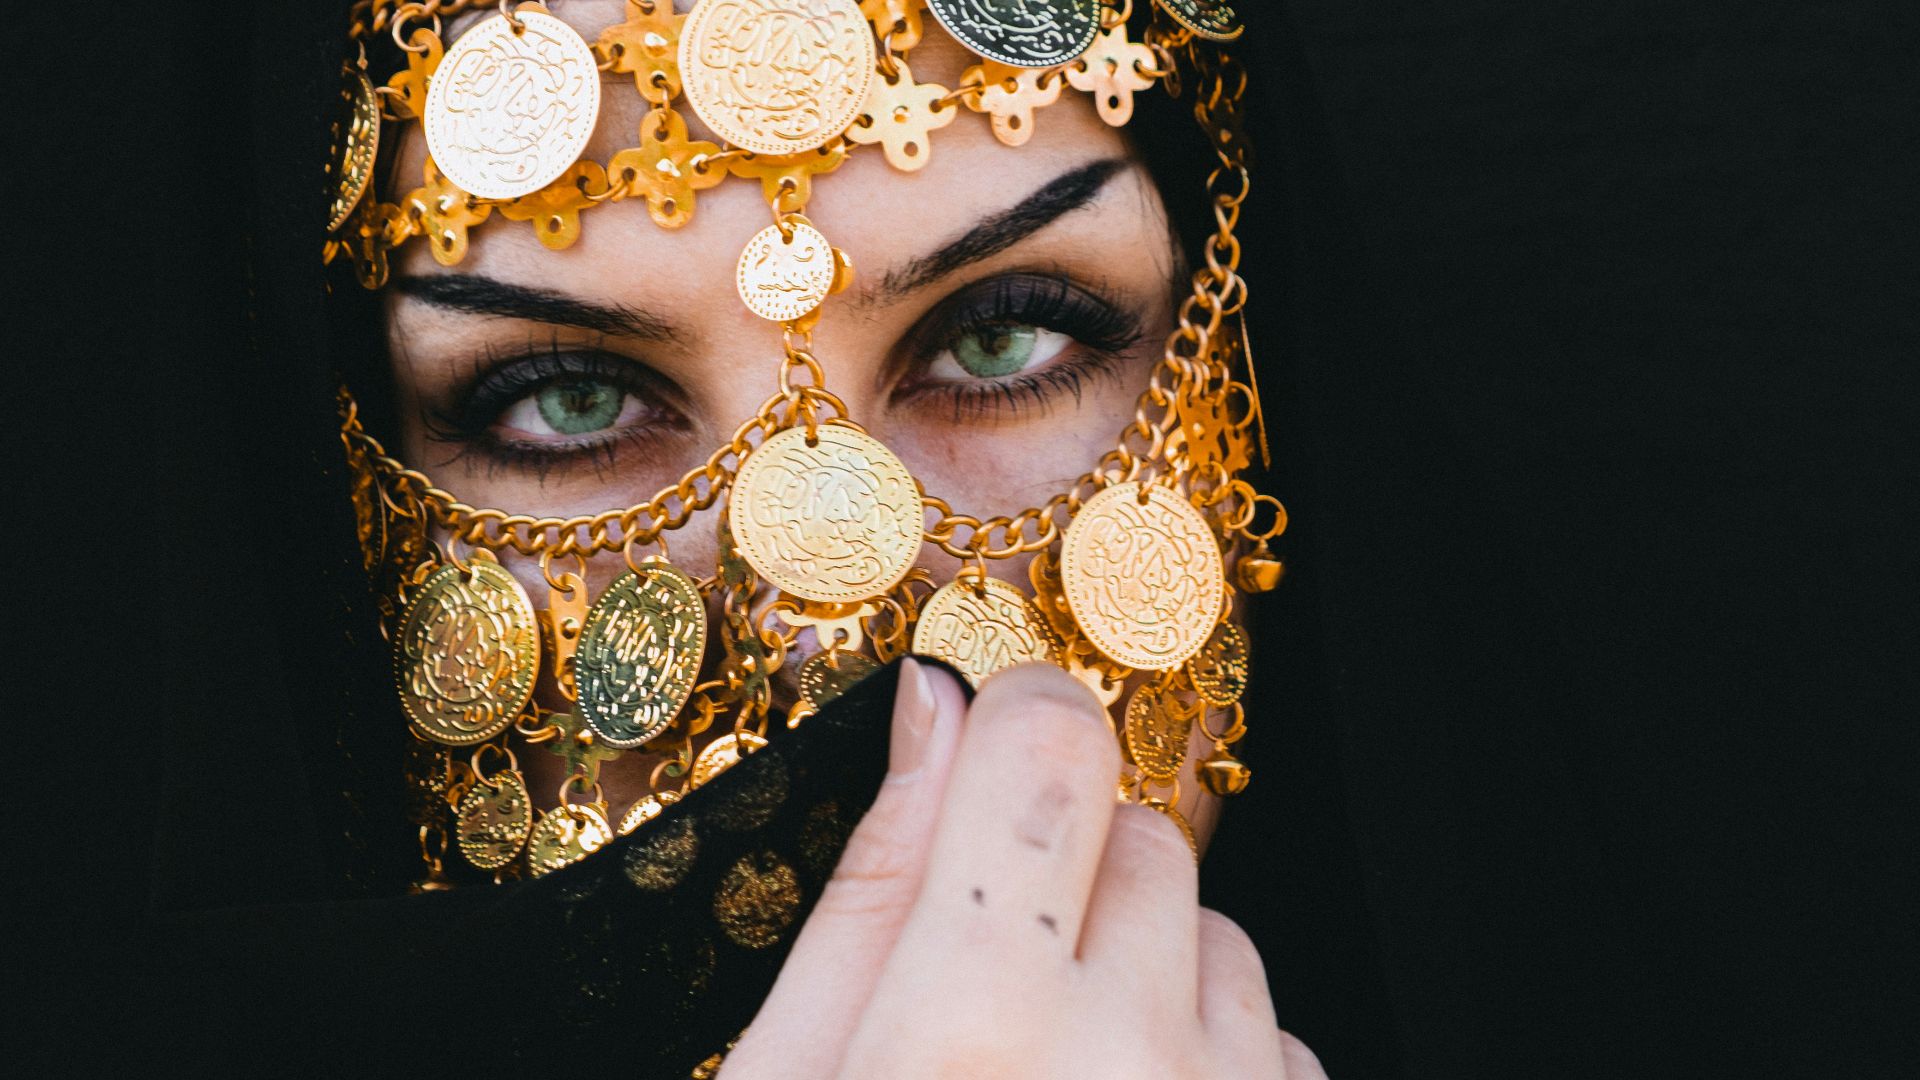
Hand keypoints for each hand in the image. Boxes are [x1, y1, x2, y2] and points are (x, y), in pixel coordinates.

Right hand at [721, 659, 1325, 1078]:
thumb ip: (868, 894)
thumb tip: (932, 703)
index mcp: (968, 1028)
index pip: (1047, 745)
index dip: (1012, 729)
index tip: (986, 754)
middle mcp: (1126, 1064)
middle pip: (1139, 840)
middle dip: (1070, 886)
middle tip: (991, 1002)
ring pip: (1220, 937)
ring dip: (1149, 984)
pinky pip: (1274, 1042)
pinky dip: (1207, 1066)